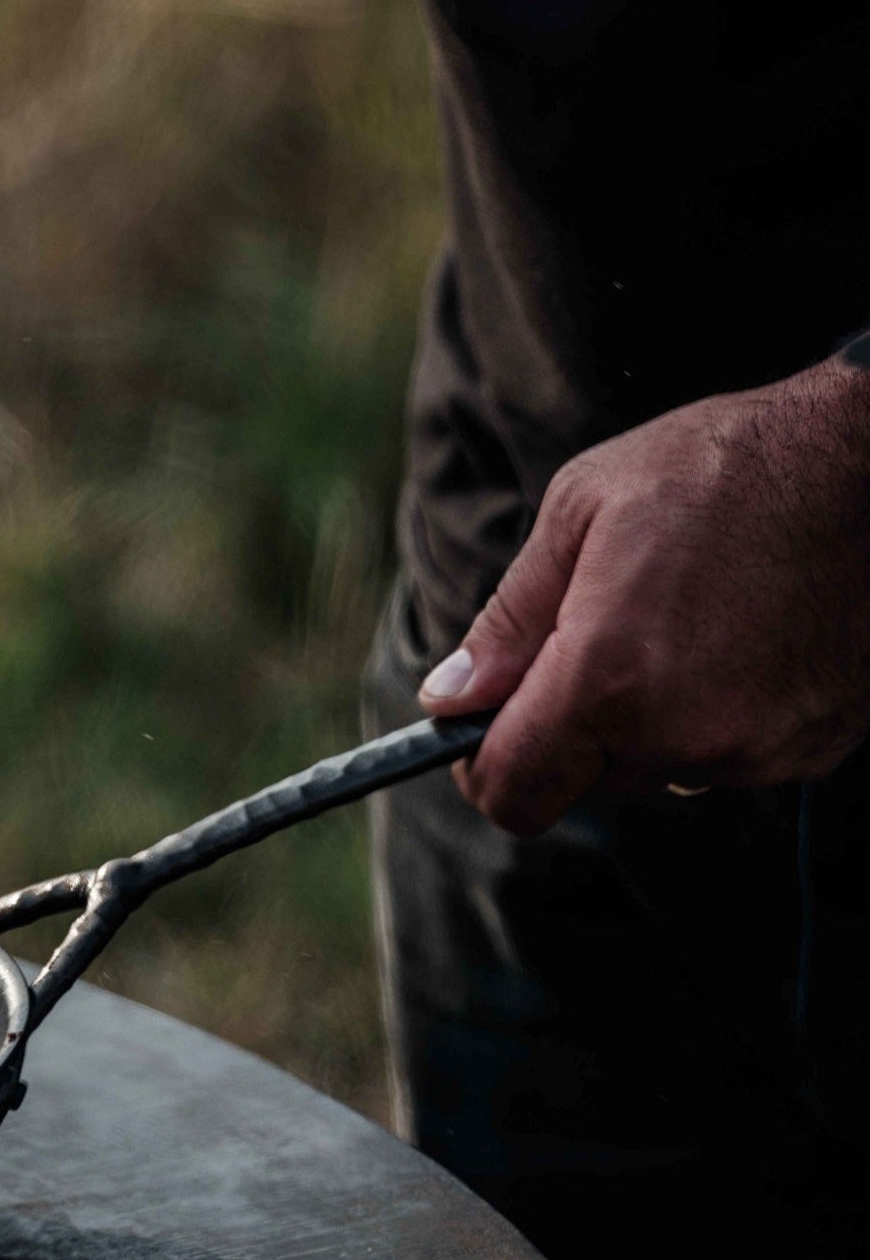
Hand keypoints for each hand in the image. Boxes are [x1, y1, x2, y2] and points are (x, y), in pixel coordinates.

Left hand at [418, 356, 869, 834]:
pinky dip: (718, 714)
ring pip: (656, 770)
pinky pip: (728, 757)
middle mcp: (682, 736)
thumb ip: (507, 622)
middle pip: (584, 781)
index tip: (485, 727)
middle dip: (573, 726)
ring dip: (649, 719)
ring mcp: (756, 750)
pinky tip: (743, 636)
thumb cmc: (723, 467)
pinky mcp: (811, 749)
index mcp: (607, 681)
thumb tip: (447, 700)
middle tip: (606, 630)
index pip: (512, 792)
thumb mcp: (580, 511)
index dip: (485, 766)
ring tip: (684, 619)